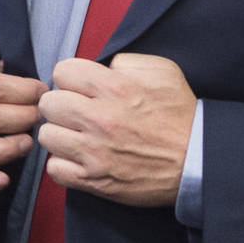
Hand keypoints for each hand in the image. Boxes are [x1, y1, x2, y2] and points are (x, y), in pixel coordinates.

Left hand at [37, 53, 196, 207]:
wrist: (196, 161)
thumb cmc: (179, 116)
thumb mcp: (162, 72)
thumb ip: (126, 62)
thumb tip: (101, 68)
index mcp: (115, 88)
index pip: (62, 72)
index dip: (71, 78)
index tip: (80, 87)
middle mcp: (99, 118)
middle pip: (48, 103)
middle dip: (61, 104)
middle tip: (76, 112)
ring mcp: (94, 152)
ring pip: (47, 135)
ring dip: (60, 134)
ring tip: (77, 136)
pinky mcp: (94, 180)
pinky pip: (54, 168)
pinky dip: (64, 164)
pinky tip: (79, 158)